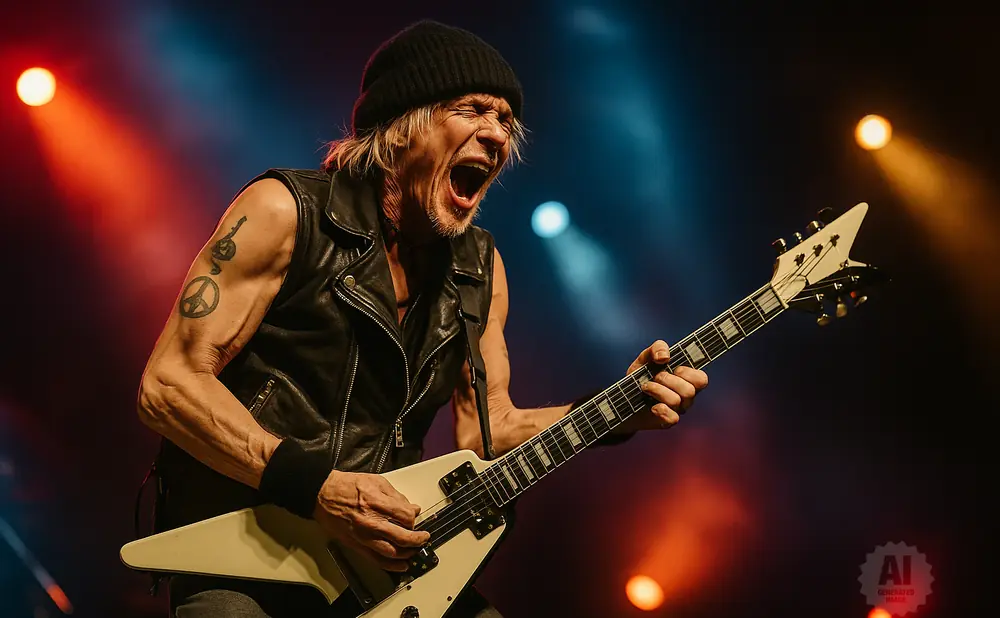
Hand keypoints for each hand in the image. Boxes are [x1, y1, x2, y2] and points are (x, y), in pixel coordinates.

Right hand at [313, 470, 429, 571]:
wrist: (322, 494)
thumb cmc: (346, 486)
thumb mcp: (376, 481)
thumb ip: (396, 496)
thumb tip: (411, 507)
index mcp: (378, 503)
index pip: (406, 516)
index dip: (414, 518)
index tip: (415, 517)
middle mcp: (372, 522)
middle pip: (403, 537)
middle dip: (418, 539)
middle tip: (423, 538)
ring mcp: (364, 536)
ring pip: (392, 552)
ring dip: (407, 554)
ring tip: (415, 551)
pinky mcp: (356, 545)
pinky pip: (376, 559)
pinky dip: (391, 565)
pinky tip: (401, 565)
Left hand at [620, 339, 708, 431]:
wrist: (623, 397)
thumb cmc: (640, 376)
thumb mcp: (646, 357)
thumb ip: (658, 348)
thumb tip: (664, 357)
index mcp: (686, 380)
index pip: (701, 379)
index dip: (688, 373)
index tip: (674, 368)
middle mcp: (685, 396)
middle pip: (689, 391)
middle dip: (668, 380)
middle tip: (655, 377)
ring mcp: (677, 410)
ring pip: (677, 401)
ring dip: (658, 390)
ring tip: (646, 387)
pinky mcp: (667, 421)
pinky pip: (673, 418)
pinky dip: (661, 410)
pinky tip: (651, 406)